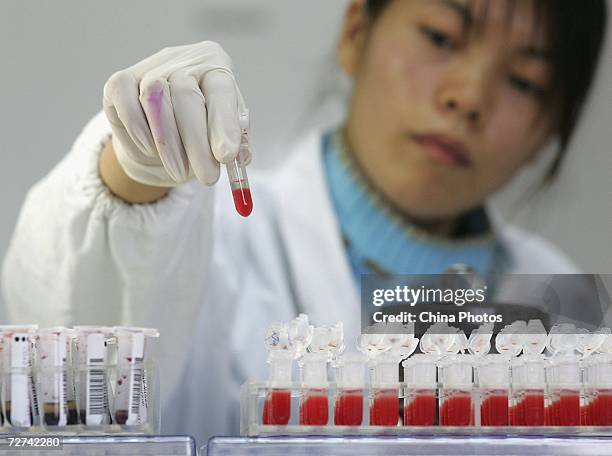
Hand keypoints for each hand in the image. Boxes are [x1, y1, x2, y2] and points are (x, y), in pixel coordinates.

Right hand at [103, 41, 250, 187]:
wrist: (162, 142)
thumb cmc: (200, 134)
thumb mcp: (223, 138)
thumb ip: (235, 145)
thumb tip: (240, 156)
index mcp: (215, 67)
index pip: (222, 89)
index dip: (224, 123)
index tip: (226, 156)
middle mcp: (183, 60)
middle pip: (186, 95)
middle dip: (197, 144)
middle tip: (207, 178)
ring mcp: (149, 67)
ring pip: (154, 98)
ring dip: (168, 143)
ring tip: (180, 172)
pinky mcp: (120, 82)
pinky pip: (125, 102)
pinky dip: (138, 129)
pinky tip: (151, 149)